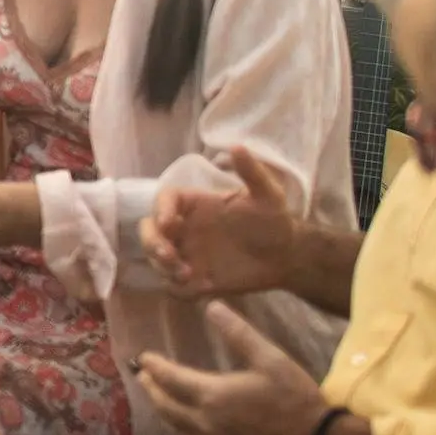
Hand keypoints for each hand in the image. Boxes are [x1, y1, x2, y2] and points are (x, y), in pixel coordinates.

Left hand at [137, 308, 332, 434]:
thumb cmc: (296, 400)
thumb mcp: (271, 358)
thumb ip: (239, 333)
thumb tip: (211, 306)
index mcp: (213, 396)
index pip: (170, 378)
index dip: (153, 366)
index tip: (143, 357)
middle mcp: (204, 425)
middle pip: (165, 406)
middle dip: (151, 389)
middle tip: (143, 377)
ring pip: (175, 432)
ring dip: (162, 415)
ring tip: (158, 402)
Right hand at [144, 146, 308, 299]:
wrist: (286, 257)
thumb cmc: (273, 221)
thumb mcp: (268, 194)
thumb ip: (252, 172)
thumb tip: (237, 146)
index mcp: (194, 204)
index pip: (165, 200)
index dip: (161, 209)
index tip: (170, 223)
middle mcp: (185, 228)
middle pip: (149, 230)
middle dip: (152, 243)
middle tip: (169, 256)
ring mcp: (188, 254)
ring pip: (156, 259)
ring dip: (162, 267)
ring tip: (186, 275)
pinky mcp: (195, 280)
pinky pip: (173, 286)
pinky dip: (176, 287)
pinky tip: (196, 287)